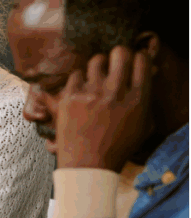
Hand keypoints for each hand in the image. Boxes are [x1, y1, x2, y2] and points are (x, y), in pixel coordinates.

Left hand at [55, 46, 152, 172]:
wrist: (87, 165)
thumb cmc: (117, 148)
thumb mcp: (143, 126)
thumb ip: (146, 100)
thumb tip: (147, 75)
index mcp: (137, 99)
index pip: (142, 61)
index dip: (138, 58)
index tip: (133, 62)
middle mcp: (116, 93)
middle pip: (120, 53)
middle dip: (119, 54)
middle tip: (115, 62)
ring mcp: (91, 94)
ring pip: (96, 60)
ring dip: (99, 66)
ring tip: (97, 76)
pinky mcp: (70, 97)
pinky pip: (76, 74)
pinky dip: (80, 79)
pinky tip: (82, 89)